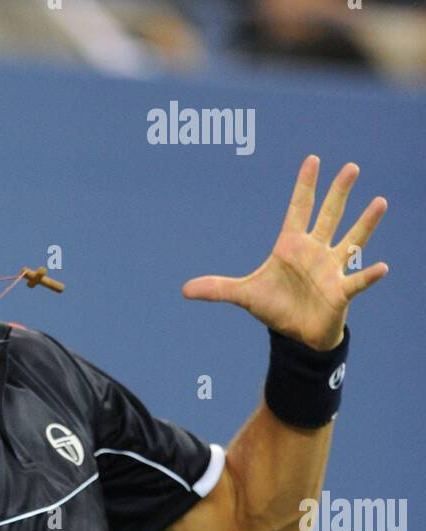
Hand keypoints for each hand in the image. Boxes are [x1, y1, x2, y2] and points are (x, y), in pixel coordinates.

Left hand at [181, 156, 388, 350]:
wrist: (296, 333)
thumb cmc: (276, 307)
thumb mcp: (244, 295)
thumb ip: (217, 288)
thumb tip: (184, 290)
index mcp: (291, 246)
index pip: (299, 209)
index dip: (304, 186)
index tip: (312, 159)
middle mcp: (315, 251)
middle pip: (329, 215)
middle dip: (338, 193)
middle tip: (350, 167)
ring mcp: (330, 269)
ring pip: (350, 239)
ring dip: (365, 223)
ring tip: (379, 201)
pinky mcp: (340, 291)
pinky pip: (357, 280)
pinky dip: (368, 275)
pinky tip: (382, 267)